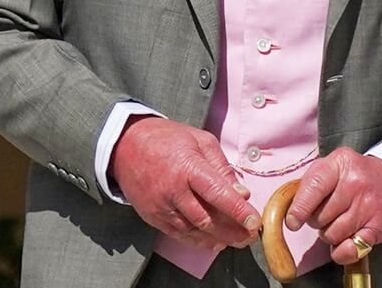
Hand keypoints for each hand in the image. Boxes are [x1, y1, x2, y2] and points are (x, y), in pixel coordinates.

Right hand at [111, 117, 261, 250]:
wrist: (127, 146)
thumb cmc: (170, 139)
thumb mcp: (201, 141)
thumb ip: (222, 167)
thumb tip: (241, 192)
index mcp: (189, 167)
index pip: (218, 193)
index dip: (238, 210)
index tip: (255, 222)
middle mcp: (174, 191)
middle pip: (207, 218)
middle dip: (232, 230)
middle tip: (250, 236)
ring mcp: (161, 206)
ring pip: (193, 230)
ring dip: (217, 238)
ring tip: (237, 241)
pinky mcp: (152, 216)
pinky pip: (178, 234)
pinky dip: (198, 241)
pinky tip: (214, 242)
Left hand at [285, 148, 381, 264]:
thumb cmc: (363, 175)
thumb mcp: (338, 165)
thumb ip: (312, 181)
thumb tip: (288, 209)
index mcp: (341, 163)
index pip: (312, 188)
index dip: (299, 209)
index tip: (293, 221)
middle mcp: (355, 182)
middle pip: (319, 217)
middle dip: (319, 220)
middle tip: (333, 212)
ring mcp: (368, 205)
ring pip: (331, 235)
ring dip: (332, 235)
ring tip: (344, 221)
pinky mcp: (378, 227)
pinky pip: (348, 249)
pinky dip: (343, 250)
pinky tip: (349, 239)